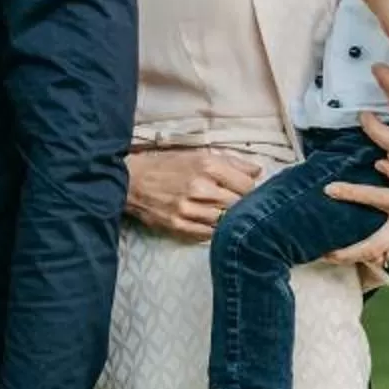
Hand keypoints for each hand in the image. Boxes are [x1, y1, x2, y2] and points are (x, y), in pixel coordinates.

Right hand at [126, 147, 267, 240]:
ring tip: (222, 212)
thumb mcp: (198, 154)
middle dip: (241, 205)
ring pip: (226, 221)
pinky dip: (214, 229)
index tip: (243, 189)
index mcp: (207, 165)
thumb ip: (231, 162)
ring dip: (228, 219)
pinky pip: (209, 233)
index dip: (249, 188)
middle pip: (239, 205)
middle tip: (235, 202)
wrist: (129, 181)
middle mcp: (200, 187)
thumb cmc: (166, 165)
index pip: (247, 185)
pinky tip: (210, 222)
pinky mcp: (178, 226)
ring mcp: (189, 209)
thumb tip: (258, 171)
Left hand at [322, 174, 388, 269]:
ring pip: (381, 254)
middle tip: (324, 252)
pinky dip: (378, 256)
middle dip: (347, 251)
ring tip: (330, 257)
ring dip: (356, 258)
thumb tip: (384, 160)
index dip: (350, 194)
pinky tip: (359, 257)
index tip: (328, 189)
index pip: (375, 197)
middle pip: (373, 244)